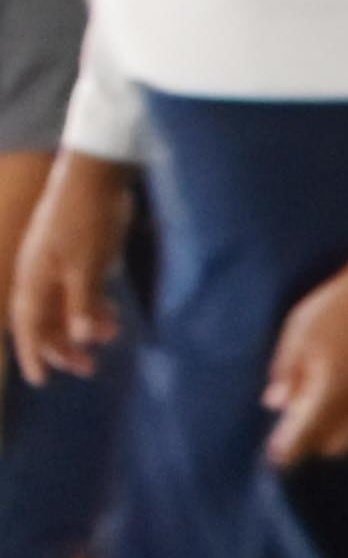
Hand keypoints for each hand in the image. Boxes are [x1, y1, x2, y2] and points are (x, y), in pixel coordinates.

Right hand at [9, 148, 135, 386]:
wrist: (96, 176)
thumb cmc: (86, 220)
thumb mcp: (87, 265)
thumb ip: (82, 302)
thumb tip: (80, 338)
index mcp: (34, 277)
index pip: (27, 325)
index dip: (33, 353)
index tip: (40, 381)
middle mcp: (40, 274)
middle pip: (45, 321)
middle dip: (64, 346)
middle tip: (88, 369)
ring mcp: (58, 265)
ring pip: (64, 307)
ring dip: (83, 327)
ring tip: (109, 336)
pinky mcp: (78, 257)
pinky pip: (79, 292)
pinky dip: (92, 307)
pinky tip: (111, 317)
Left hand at [262, 232, 347, 466]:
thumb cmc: (345, 303)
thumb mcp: (301, 331)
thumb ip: (286, 372)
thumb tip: (276, 404)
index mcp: (333, 396)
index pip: (303, 441)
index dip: (286, 451)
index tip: (275, 455)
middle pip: (336, 447)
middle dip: (317, 438)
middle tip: (303, 413)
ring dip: (344, 425)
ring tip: (333, 390)